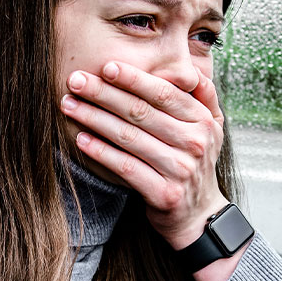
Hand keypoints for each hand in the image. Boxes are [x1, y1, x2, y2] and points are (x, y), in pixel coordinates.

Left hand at [60, 61, 228, 249]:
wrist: (199, 213)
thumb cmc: (195, 160)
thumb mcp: (212, 126)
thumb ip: (204, 94)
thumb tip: (189, 68)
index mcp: (203, 120)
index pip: (163, 93)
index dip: (133, 78)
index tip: (105, 66)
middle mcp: (194, 143)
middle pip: (141, 112)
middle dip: (103, 93)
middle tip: (75, 81)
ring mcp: (180, 169)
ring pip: (129, 137)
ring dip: (94, 118)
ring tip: (69, 105)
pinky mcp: (163, 193)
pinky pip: (125, 167)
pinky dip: (101, 152)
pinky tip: (81, 140)